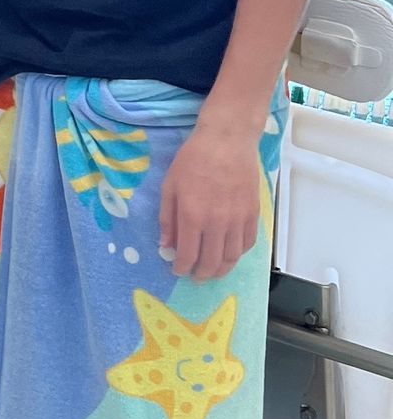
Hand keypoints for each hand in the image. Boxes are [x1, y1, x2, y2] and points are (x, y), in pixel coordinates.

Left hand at [158, 117, 261, 280]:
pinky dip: (238, 254)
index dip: (181, 268)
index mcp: (192, 216)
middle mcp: (217, 223)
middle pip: (212, 262)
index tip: (177, 271)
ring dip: (222, 269)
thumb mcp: (169, 186)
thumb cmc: (193, 159)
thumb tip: (166, 246)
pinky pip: (247, 243)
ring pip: (232, 257)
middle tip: (196, 277)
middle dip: (202, 274)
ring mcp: (238, 220)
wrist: (227, 140)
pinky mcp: (253, 214)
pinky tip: (229, 253)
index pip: (187, 255)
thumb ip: (167, 219)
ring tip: (213, 272)